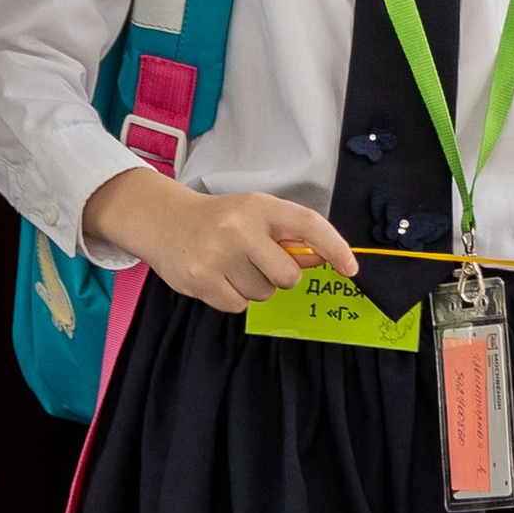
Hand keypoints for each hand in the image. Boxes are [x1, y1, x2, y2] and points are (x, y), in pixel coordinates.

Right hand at [81, 171, 363, 314]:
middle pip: (287, 276)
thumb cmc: (219, 219)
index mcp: (259, 206)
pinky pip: (239, 306)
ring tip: (231, 265)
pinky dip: (233, 297)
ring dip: (254, 286)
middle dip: (281, 276)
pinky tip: (218, 277)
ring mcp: (218, 257)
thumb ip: (286, 236)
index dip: (334, 247)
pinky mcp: (201, 281)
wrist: (163, 221)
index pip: (308, 224)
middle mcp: (239, 229)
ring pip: (263, 294)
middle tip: (259, 262)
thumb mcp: (253, 214)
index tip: (350, 268)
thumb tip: (321, 260)